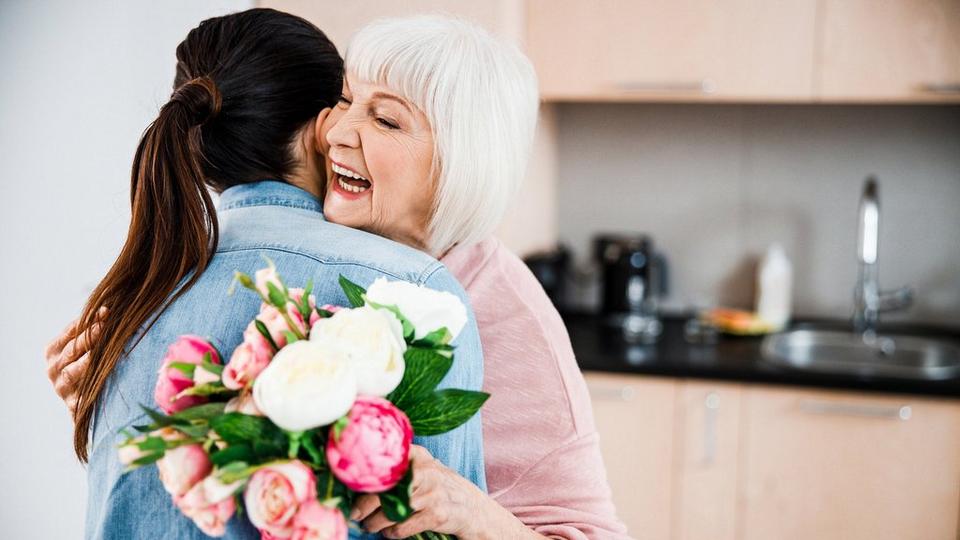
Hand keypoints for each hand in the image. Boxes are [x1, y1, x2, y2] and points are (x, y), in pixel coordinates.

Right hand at [44, 307, 105, 416]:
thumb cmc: (87, 367)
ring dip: (88, 360)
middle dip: (89, 336)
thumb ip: (91, 331)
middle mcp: (53, 368)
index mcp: (53, 350)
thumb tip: (111, 310)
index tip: (106, 311)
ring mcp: (61, 386)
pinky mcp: (72, 404)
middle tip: (105, 326)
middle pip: (72, 349)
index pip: (71, 331)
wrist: (85, 403)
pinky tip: (103, 378)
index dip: (88, 320)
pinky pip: (82, 394)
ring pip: (73, 371)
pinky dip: (91, 386)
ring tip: (101, 350)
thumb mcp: (84, 348)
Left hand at [353, 444, 488, 538]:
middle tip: (355, 513)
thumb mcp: (424, 467)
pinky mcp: (436, 515)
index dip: (364, 475)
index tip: (349, 484)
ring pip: (390, 510)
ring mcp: (432, 493)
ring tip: (370, 525)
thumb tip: (361, 474)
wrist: (473, 509)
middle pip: (384, 488)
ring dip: (375, 522)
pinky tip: (390, 532)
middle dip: (364, 504)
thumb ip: (401, 464)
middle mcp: (425, 470)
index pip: (385, 460)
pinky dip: (392, 533)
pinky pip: (403, 527)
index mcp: (418, 456)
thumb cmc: (440, 488)